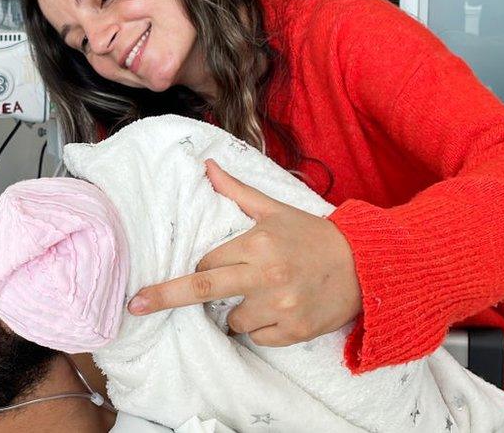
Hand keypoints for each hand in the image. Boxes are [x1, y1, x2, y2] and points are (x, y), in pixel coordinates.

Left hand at [127, 159, 362, 345]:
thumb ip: (237, 192)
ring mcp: (280, 308)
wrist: (366, 267)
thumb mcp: (275, 210)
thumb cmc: (314, 237)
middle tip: (136, 305)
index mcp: (258, 243)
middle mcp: (266, 276)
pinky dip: (264, 328)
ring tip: (268, 295)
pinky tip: (283, 310)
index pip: (207, 261)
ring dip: (239, 312)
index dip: (204, 266)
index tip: (211, 267)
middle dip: (165, 296)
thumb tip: (206, 166)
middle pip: (201, 289)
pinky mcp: (294, 332)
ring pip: (233, 320)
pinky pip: (258, 337)